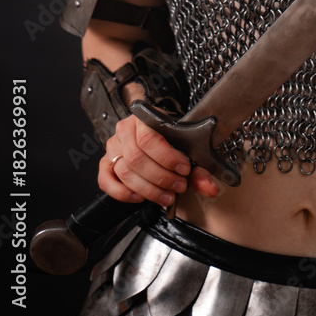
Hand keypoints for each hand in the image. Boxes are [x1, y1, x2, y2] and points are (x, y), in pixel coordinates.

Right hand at [99, 114, 219, 205]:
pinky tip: (140, 198)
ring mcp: (113, 146)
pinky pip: (106, 181)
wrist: (156, 131)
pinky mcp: (105, 163)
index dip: (167, 158)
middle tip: (178, 187)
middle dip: (160, 178)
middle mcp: (125, 130)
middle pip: (136, 158)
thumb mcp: (187, 147)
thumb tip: (210, 188)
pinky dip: (123, 193)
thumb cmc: (171, 138)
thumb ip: (198, 168)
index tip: (184, 170)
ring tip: (166, 196)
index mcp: (144, 118)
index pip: (149, 139)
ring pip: (124, 171)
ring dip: (148, 189)